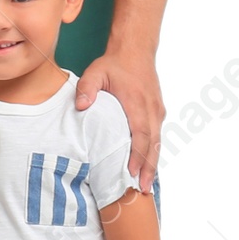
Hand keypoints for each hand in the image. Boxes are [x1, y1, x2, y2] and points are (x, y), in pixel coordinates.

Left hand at [74, 45, 162, 193]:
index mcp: (137, 103)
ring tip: (147, 185)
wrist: (136, 50)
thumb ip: (87, 88)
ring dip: (153, 163)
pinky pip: (156, 136)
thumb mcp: (96, 72)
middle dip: (149, 168)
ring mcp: (156, 111)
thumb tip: (81, 106)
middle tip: (144, 189)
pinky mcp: (157, 111)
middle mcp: (151, 109)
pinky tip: (148, 166)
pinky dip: (153, 152)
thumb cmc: (115, 64)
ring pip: (157, 142)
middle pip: (153, 144)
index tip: (133, 173)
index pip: (140, 134)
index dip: (138, 155)